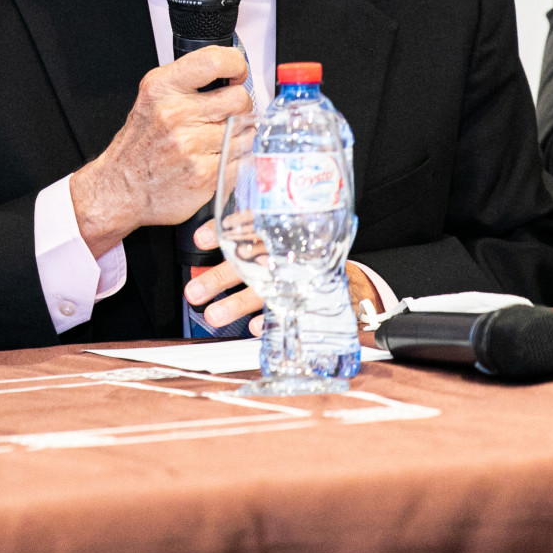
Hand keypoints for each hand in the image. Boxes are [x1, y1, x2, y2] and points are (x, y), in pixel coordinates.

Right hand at [69, 47, 251, 257]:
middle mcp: (175, 114)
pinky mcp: (205, 174)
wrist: (121, 188)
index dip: (236, 65)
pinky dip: (235, 159)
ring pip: (246, 130)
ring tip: (213, 141)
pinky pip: (242, 158)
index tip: (237, 74)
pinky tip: (214, 160)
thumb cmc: (140, 144)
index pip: (214, 61)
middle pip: (239, 98)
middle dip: (239, 106)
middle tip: (225, 115)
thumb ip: (188, 81)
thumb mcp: (153, 98)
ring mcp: (191, 146)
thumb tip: (231, 73)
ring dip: (237, 135)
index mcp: (162, 88)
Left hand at [183, 221, 379, 338]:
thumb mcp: (291, 235)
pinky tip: (253, 328)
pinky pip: (289, 311)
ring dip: (237, 303)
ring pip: (264, 289)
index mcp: (284, 232)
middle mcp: (290, 255)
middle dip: (219, 277)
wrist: (358, 282)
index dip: (223, 230)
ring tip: (214, 315)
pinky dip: (269, 321)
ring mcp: (301, 279)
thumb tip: (222, 226)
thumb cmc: (313, 259)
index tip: (200, 238)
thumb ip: (260, 227)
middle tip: (194, 292)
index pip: (250, 224)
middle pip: (250, 263)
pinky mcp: (312, 301)